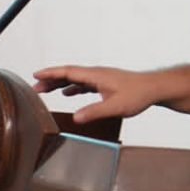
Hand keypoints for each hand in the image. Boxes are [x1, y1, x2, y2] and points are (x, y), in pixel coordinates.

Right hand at [31, 65, 159, 123]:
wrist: (154, 88)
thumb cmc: (138, 95)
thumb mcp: (115, 106)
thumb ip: (94, 112)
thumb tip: (76, 118)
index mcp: (95, 75)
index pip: (68, 72)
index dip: (50, 74)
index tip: (36, 75)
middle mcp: (96, 74)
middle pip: (68, 74)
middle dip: (50, 80)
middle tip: (35, 88)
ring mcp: (101, 78)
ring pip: (75, 78)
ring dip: (59, 84)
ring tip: (45, 91)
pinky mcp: (105, 83)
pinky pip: (83, 83)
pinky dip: (72, 87)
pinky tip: (68, 94)